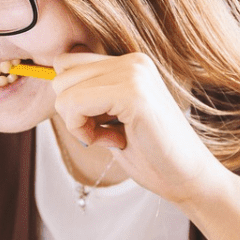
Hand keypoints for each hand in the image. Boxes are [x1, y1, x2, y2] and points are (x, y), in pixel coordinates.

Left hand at [51, 49, 230, 205]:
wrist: (188, 178)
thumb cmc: (150, 154)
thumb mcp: (112, 117)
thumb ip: (90, 95)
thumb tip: (52, 80)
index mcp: (130, 62)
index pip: (67, 63)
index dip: (72, 99)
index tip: (99, 123)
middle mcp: (133, 60)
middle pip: (60, 74)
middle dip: (72, 111)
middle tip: (105, 133)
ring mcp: (134, 73)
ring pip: (63, 90)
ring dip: (78, 123)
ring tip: (112, 137)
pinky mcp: (133, 94)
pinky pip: (74, 104)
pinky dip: (83, 131)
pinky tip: (113, 141)